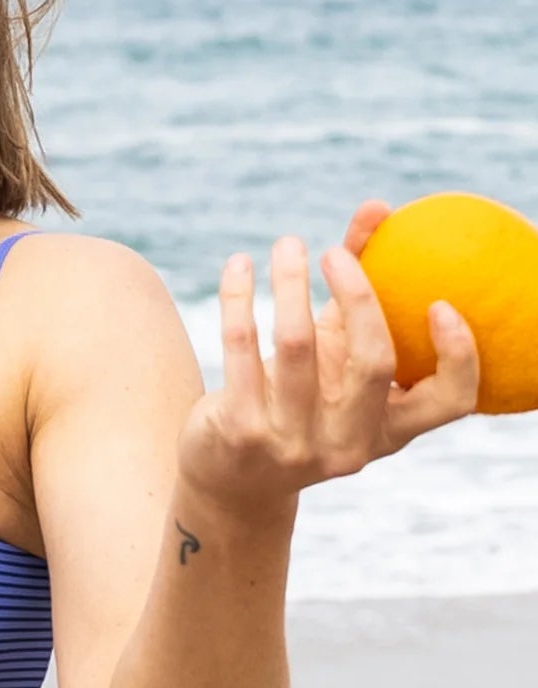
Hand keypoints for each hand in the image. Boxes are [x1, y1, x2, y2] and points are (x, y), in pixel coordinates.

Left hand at [176, 198, 481, 521]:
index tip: (439, 302)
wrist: (230, 479)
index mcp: (388, 430)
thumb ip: (360, 289)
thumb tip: (377, 208)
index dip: (458, 354)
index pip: (449, 401)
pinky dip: (239, 297)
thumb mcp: (334, 358)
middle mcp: (347, 445)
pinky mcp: (240, 433)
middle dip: (358, 294)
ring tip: (286, 245)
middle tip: (334, 251)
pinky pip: (241, 348)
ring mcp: (293, 444)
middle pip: (373, 361)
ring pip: (296, 345)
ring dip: (291, 281)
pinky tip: (238, 266)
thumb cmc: (297, 401)